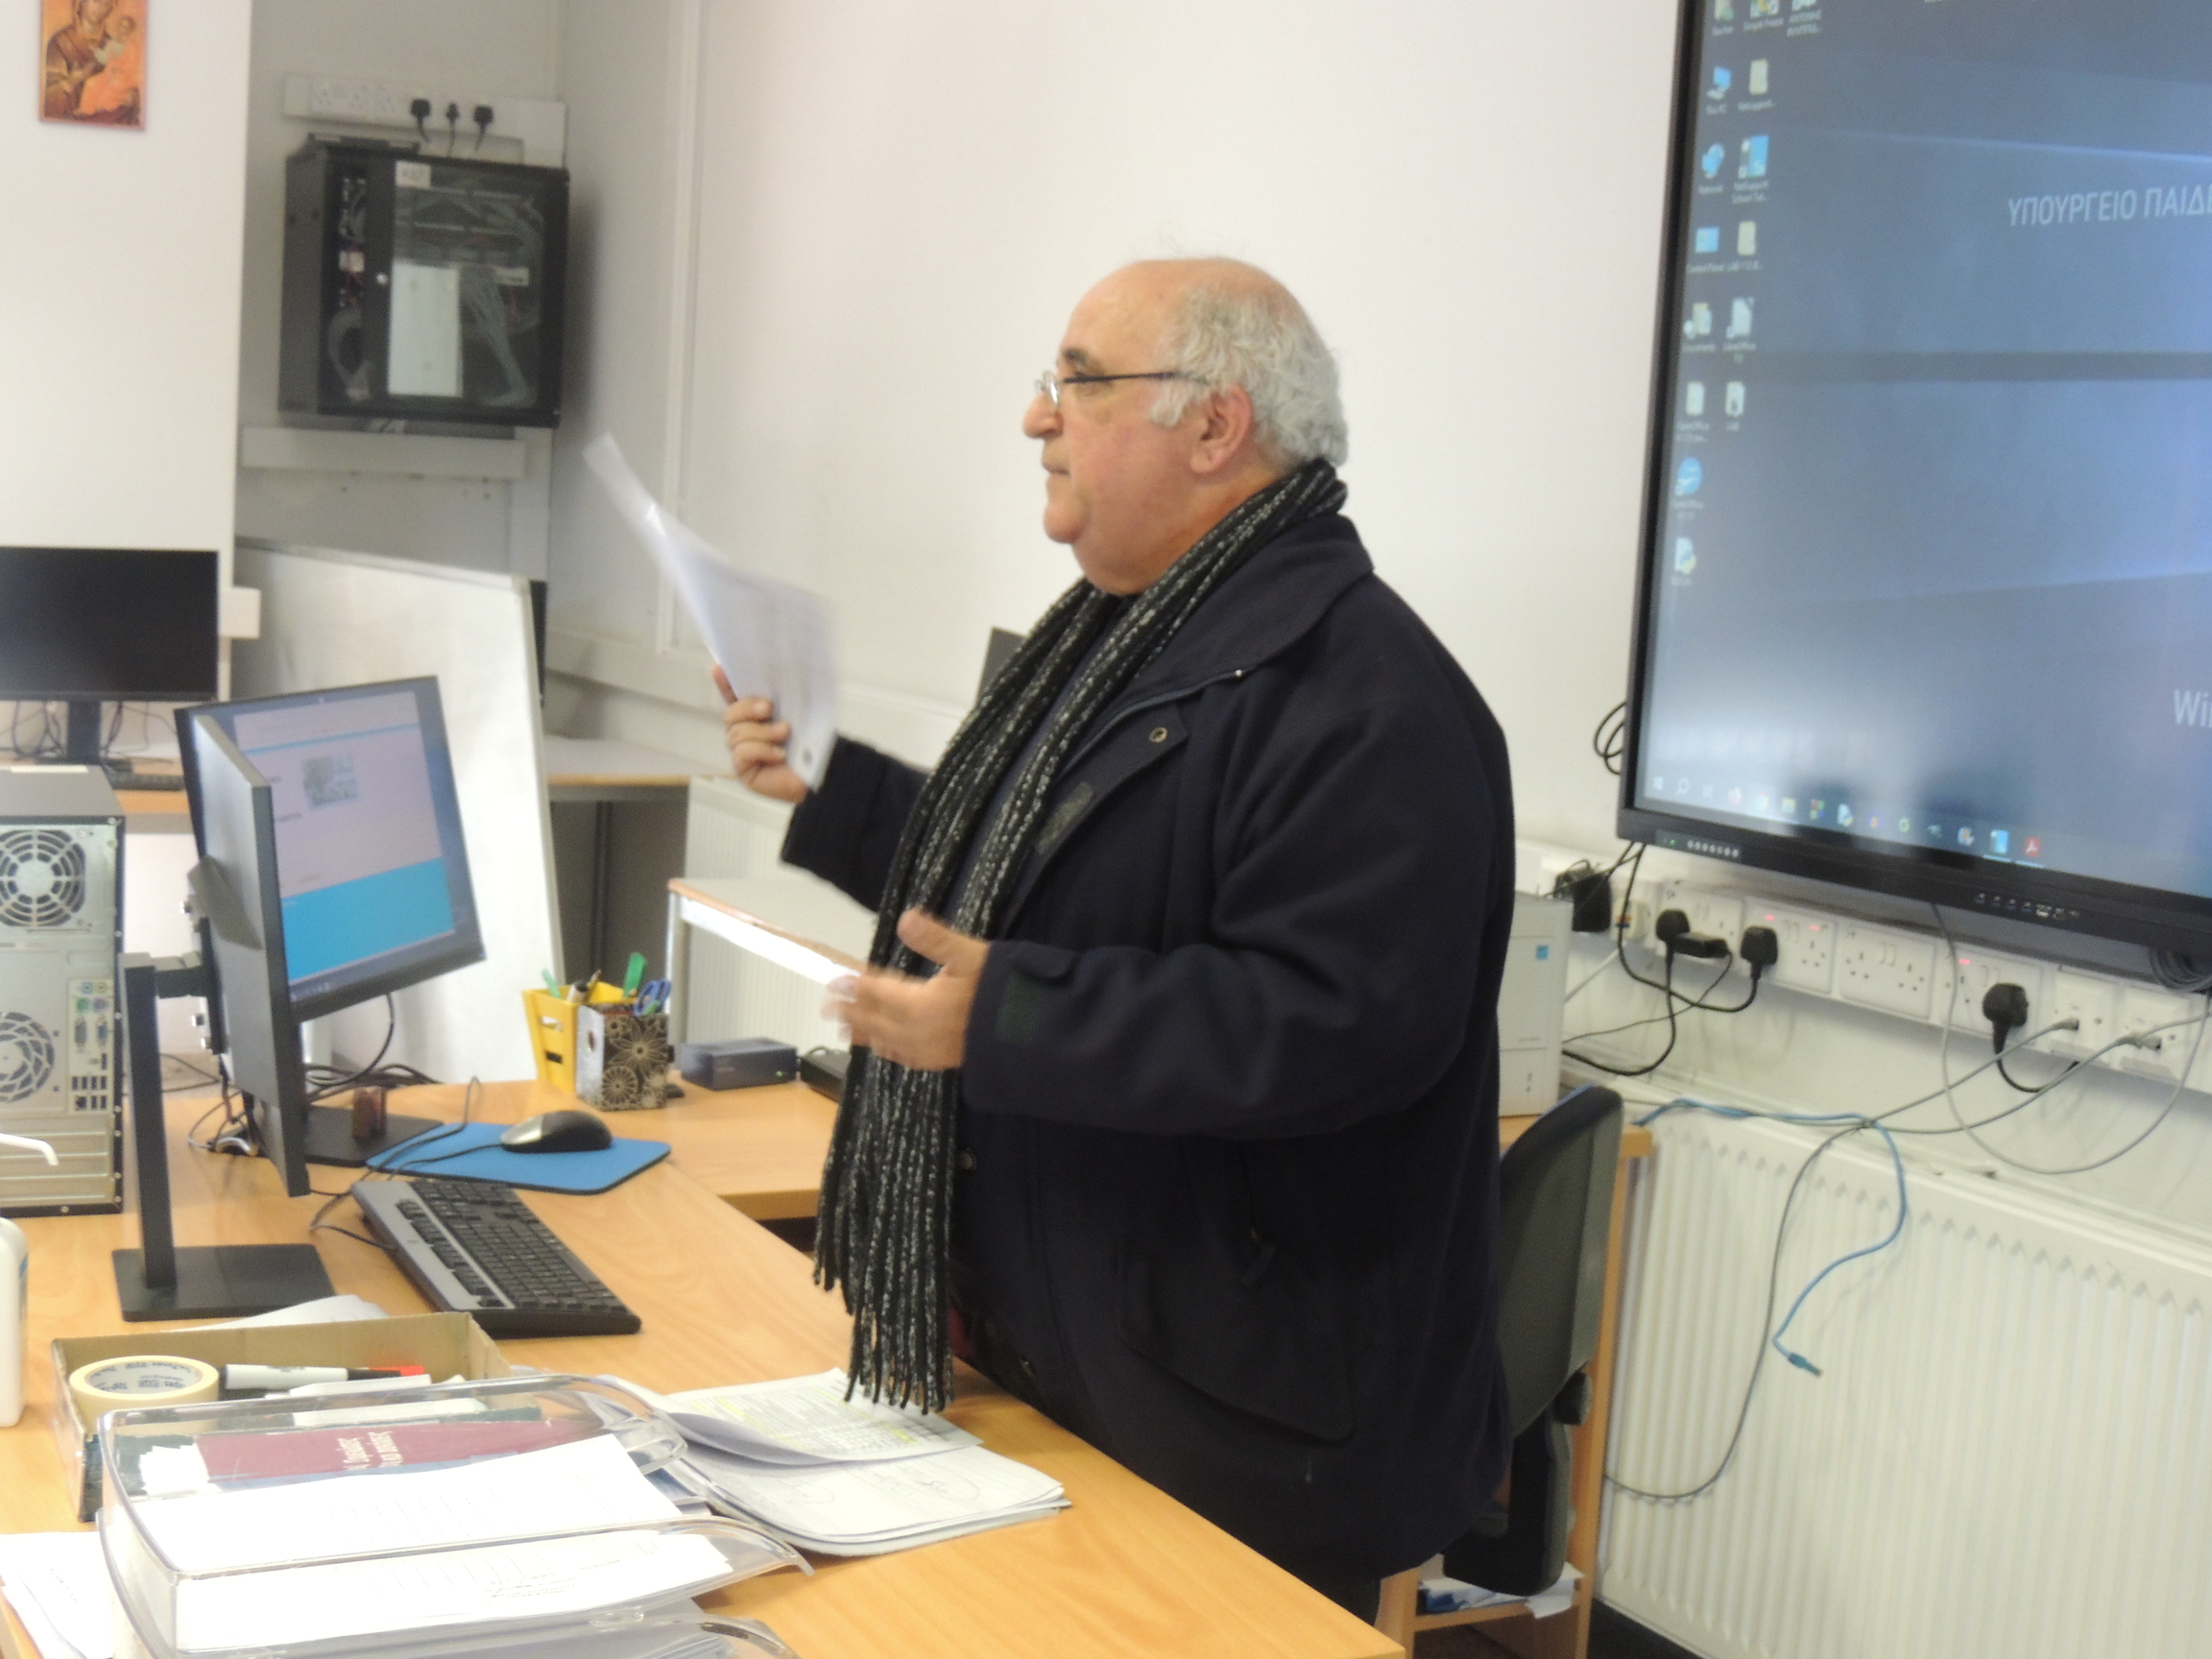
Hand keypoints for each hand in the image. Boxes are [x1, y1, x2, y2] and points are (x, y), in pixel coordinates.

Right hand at [714, 667, 807, 803]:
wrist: (820, 773)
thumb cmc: (809, 743)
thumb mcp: (797, 715)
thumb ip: (783, 699)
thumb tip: (774, 681)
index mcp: (755, 715)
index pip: (733, 697)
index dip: (724, 684)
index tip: (719, 668)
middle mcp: (745, 731)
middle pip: (730, 714)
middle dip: (747, 707)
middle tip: (768, 708)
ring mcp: (741, 751)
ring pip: (737, 733)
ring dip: (763, 732)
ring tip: (785, 733)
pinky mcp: (743, 769)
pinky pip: (742, 753)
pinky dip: (762, 750)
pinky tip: (779, 755)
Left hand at [829, 911, 988, 1071]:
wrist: (1029, 1033)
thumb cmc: (999, 990)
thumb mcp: (970, 956)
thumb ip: (935, 939)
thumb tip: (905, 919)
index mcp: (919, 1004)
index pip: (878, 993)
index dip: (856, 985)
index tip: (835, 981)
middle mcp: (917, 1031)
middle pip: (875, 1020)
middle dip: (851, 1011)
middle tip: (828, 1007)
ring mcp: (929, 1050)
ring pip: (886, 1041)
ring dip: (864, 1033)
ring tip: (845, 1030)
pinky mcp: (944, 1062)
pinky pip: (906, 1057)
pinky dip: (889, 1050)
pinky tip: (888, 1049)